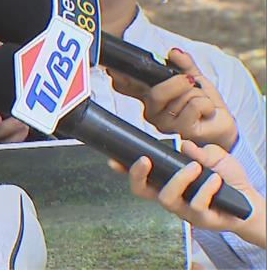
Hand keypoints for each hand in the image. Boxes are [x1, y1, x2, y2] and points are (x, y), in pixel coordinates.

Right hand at [108, 49, 236, 149]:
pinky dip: (208, 104)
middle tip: (191, 85)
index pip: (127, 86)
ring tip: (201, 105)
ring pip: (182, 95)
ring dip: (200, 96)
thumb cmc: (205, 105)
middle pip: (157, 91)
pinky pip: (196, 105)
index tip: (109, 69)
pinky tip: (206, 113)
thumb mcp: (195, 79)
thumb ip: (184, 64)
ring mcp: (165, 124)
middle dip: (180, 83)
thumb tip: (173, 52)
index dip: (117, 77)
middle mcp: (152, 112)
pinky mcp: (182, 131)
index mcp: (149, 97)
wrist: (222, 126)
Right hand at [110, 141, 265, 248]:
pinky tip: (216, 181)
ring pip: (166, 198)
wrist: (250, 202)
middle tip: (145, 159)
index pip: (140, 176)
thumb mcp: (215, 157)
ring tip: (195, 167)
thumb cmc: (228, 180)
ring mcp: (182, 210)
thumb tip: (184, 145)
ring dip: (178, 179)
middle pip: (140, 191)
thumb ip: (200, 150)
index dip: (125, 169)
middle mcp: (170, 196)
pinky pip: (195, 204)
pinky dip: (205, 189)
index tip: (114, 159)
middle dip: (137, 175)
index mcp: (167, 181)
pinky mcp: (199, 219)